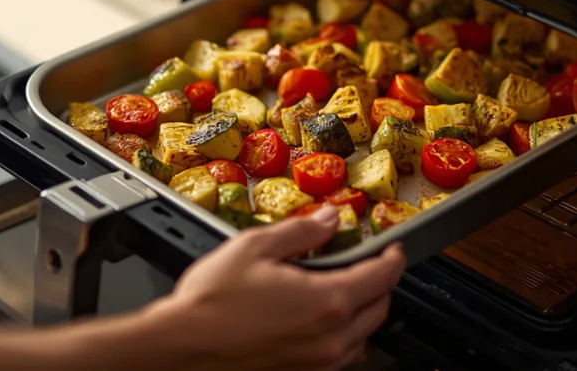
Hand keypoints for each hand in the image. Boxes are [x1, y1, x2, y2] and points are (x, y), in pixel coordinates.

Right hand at [150, 206, 405, 370]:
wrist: (182, 348)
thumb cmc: (212, 303)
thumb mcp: (256, 247)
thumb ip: (302, 231)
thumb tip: (330, 220)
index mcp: (327, 301)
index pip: (382, 276)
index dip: (393, 257)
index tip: (393, 248)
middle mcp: (331, 339)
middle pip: (379, 309)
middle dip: (380, 284)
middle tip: (370, 265)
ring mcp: (318, 364)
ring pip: (362, 339)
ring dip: (362, 313)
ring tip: (344, 292)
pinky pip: (339, 358)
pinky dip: (341, 338)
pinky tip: (320, 324)